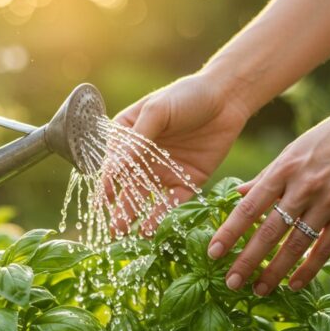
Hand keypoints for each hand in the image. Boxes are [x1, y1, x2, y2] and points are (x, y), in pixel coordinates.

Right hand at [109, 72, 251, 233]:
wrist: (227, 97)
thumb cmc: (187, 95)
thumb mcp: (158, 111)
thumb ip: (136, 140)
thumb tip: (112, 169)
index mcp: (128, 137)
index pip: (112, 163)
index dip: (106, 182)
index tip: (102, 200)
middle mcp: (143, 157)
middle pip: (127, 186)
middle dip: (119, 209)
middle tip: (111, 230)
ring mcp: (164, 171)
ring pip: (147, 199)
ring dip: (137, 217)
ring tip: (127, 235)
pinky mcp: (187, 181)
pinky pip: (173, 202)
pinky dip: (163, 216)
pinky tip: (153, 229)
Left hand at [207, 98, 329, 295]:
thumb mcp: (293, 149)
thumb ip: (266, 176)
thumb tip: (237, 194)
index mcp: (284, 169)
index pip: (249, 206)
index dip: (229, 232)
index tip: (212, 253)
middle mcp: (303, 187)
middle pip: (269, 231)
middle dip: (247, 260)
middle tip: (231, 282)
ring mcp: (328, 202)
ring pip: (295, 244)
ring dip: (275, 271)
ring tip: (259, 290)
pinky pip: (325, 248)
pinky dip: (309, 268)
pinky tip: (295, 285)